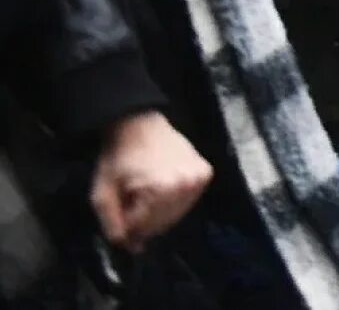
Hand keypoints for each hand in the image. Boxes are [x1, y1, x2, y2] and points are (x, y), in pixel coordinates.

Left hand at [91, 112, 212, 253]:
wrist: (137, 123)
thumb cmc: (118, 156)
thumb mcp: (102, 192)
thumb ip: (112, 223)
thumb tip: (129, 246)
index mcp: (163, 189)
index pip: (146, 228)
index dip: (128, 229)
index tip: (120, 223)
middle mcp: (187, 185)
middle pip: (164, 223)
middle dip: (145, 222)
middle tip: (130, 207)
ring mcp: (199, 178)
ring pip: (177, 214)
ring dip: (159, 213)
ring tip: (145, 195)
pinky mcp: (205, 173)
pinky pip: (188, 201)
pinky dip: (173, 201)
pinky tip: (161, 189)